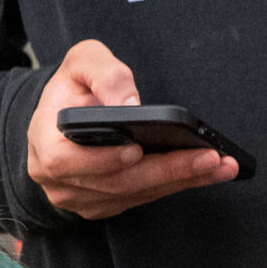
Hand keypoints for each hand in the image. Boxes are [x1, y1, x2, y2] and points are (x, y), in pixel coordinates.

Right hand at [27, 40, 237, 218]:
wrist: (66, 112)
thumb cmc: (75, 86)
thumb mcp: (83, 62)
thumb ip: (105, 74)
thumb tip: (129, 103)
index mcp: (44, 142)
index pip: (66, 161)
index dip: (103, 160)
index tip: (138, 149)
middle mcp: (58, 179)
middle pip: (116, 182)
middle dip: (167, 170)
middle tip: (210, 157)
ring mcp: (81, 197)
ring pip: (135, 194)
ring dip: (182, 181)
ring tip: (222, 165)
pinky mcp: (104, 205)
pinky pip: (143, 198)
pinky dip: (177, 185)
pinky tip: (207, 173)